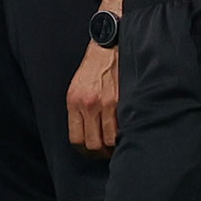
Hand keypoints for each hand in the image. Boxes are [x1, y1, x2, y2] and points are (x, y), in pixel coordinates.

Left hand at [65, 40, 118, 155]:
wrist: (107, 48)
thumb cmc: (92, 70)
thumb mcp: (76, 89)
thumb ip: (78, 111)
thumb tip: (85, 134)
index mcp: (74, 102)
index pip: (76, 139)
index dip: (84, 150)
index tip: (90, 151)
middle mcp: (88, 105)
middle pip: (93, 144)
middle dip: (100, 152)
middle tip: (106, 152)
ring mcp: (106, 103)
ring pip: (110, 140)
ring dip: (114, 146)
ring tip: (117, 145)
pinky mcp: (121, 100)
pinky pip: (122, 127)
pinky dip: (125, 134)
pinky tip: (126, 133)